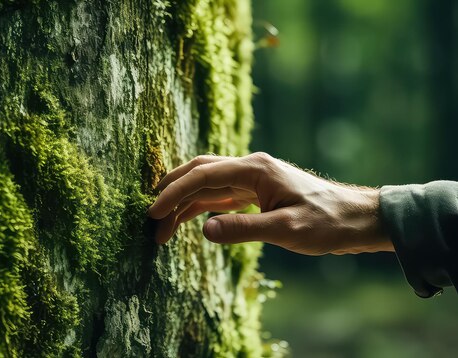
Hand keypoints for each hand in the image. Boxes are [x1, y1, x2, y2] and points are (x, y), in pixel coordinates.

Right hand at [148, 152, 393, 254]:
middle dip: (172, 192)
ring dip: (184, 204)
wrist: (357, 219)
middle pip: (200, 172)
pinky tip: (189, 222)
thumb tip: (202, 230)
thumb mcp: (286, 230)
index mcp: (255, 169)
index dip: (175, 192)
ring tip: (163, 230)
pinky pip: (220, 197)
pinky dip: (200, 208)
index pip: (204, 175)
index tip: (154, 211)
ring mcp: (252, 179)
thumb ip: (244, 229)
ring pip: (207, 186)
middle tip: (151, 216)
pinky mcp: (256, 193)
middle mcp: (250, 168)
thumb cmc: (328, 222)